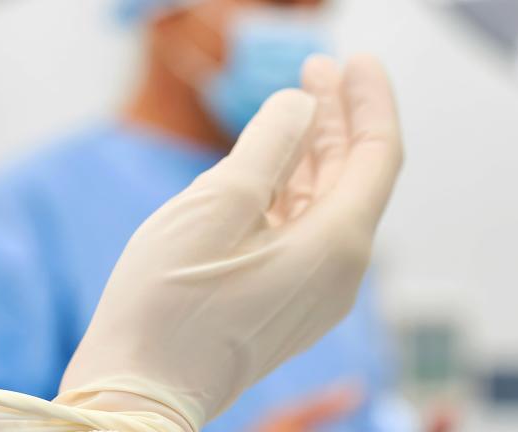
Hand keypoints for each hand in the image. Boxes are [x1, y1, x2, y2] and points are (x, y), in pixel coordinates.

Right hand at [54, 54, 402, 430]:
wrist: (140, 392)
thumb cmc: (170, 305)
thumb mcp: (216, 205)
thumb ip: (268, 146)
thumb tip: (301, 107)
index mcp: (337, 245)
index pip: (377, 155)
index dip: (371, 101)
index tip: (357, 61)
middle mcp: (339, 271)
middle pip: (353, 176)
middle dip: (338, 117)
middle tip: (317, 68)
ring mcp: (314, 291)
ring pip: (326, 203)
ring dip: (314, 150)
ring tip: (297, 103)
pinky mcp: (285, 302)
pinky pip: (303, 230)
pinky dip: (293, 188)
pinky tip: (270, 164)